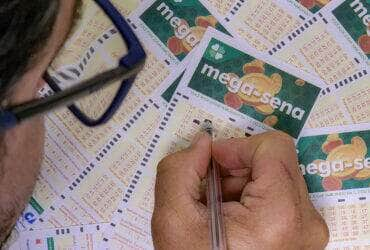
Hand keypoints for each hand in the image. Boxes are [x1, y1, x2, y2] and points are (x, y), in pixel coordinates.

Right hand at [151, 131, 328, 249]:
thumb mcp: (173, 219)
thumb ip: (179, 170)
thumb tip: (202, 143)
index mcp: (280, 215)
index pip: (274, 147)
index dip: (237, 146)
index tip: (212, 163)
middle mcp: (306, 221)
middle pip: (274, 162)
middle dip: (235, 168)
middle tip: (210, 189)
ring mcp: (308, 229)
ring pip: (275, 176)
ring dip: (241, 183)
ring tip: (218, 209)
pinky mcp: (304, 233)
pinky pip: (279, 194)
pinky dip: (251, 196)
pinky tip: (231, 217)